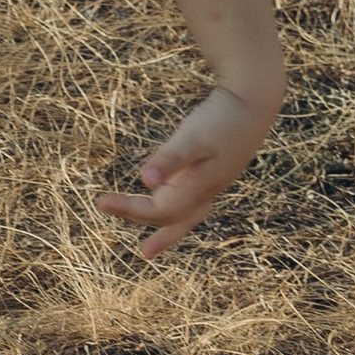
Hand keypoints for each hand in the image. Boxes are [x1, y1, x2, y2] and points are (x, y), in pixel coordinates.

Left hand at [99, 83, 277, 261]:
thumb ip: (170, 159)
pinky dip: (174, 211)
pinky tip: (166, 205)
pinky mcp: (210, 173)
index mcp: (200, 188)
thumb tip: (145, 181)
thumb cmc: (222, 120)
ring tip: (149, 251)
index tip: (100, 202)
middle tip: (107, 215)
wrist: (255, 103)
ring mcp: (210, 184)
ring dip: (164, 231)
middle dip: (140, 220)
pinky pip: (189, 203)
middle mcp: (206, 192)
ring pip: (184, 217)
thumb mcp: (193, 137)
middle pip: (170, 218)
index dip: (129, 209)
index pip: (158, 210)